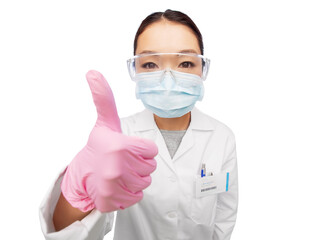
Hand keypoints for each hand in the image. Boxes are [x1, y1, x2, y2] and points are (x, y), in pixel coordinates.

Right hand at [61, 70, 157, 212]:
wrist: (81, 174)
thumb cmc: (98, 146)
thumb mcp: (104, 122)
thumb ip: (104, 98)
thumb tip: (92, 72)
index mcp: (119, 146)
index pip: (152, 150)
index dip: (141, 149)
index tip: (127, 148)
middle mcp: (117, 167)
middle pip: (151, 167)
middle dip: (140, 164)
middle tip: (122, 160)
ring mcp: (114, 186)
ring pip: (145, 183)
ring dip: (136, 179)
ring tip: (119, 172)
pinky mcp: (112, 201)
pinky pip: (137, 197)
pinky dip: (129, 193)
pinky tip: (117, 185)